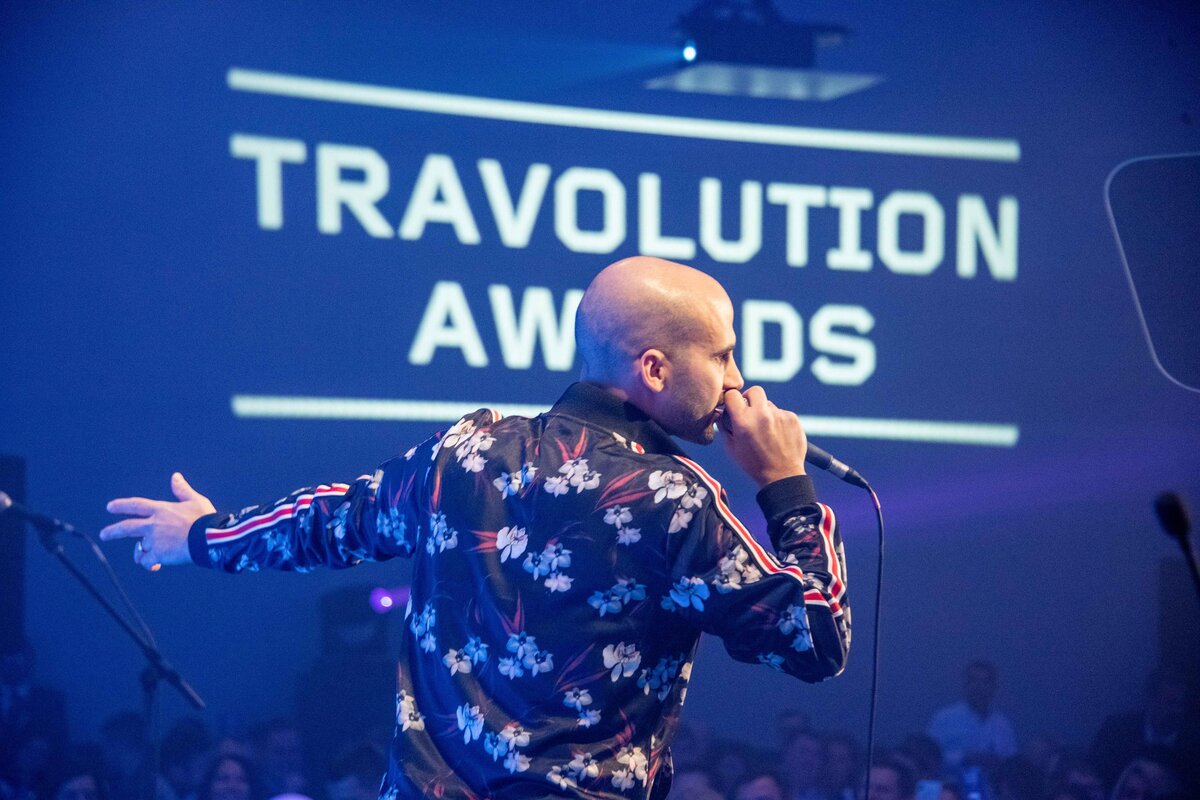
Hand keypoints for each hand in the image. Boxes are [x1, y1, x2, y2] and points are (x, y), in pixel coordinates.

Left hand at [100, 473, 214, 569]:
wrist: (208, 537)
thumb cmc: (205, 519)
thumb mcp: (195, 500)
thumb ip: (182, 490)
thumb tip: (175, 476)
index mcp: (161, 510)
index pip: (136, 505)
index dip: (122, 506)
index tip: (110, 507)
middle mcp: (153, 524)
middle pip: (127, 527)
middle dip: (113, 531)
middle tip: (104, 535)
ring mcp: (154, 540)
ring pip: (140, 548)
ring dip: (142, 553)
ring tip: (147, 558)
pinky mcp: (158, 554)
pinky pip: (147, 561)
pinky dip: (150, 564)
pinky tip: (156, 566)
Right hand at [718, 386, 806, 486]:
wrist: (782, 476)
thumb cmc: (754, 464)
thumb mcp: (732, 448)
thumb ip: (725, 428)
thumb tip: (721, 413)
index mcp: (743, 421)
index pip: (732, 394)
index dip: (731, 399)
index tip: (733, 405)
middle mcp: (762, 414)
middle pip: (754, 391)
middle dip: (750, 398)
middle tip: (749, 410)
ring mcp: (779, 415)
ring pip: (769, 404)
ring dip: (765, 413)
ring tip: (766, 432)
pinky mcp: (792, 418)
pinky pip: (781, 413)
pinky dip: (778, 421)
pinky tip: (777, 435)